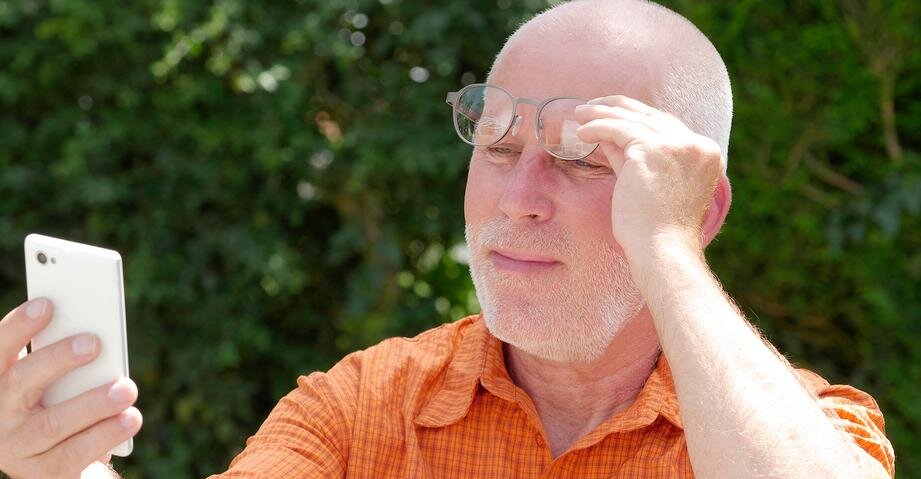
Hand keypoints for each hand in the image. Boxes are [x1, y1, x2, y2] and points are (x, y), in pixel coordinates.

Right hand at [0, 299, 141, 478]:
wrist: (53, 460)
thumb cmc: (58, 403)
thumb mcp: (53, 379)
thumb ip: (63, 358)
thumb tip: (96, 330)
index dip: (19, 326)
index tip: (47, 304)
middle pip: (22, 381)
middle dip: (58, 359)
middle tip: (94, 343)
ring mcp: (18, 446)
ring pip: (53, 423)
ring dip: (93, 403)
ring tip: (127, 389)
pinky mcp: (44, 471)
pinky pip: (76, 454)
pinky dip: (106, 435)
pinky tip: (130, 419)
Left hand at [574, 96, 724, 256]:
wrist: (662, 249)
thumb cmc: (656, 229)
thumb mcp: (648, 184)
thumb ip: (632, 157)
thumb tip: (608, 137)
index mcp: (706, 154)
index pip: (668, 126)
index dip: (639, 118)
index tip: (616, 115)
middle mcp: (696, 145)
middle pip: (652, 116)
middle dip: (620, 107)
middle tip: (593, 106)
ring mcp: (678, 145)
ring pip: (633, 119)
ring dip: (603, 113)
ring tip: (580, 113)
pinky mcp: (653, 149)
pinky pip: (618, 129)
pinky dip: (597, 126)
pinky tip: (581, 131)